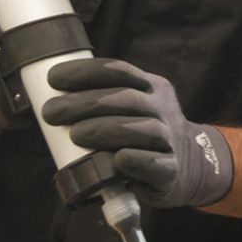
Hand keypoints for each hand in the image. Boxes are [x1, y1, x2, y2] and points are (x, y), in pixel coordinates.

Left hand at [43, 58, 234, 208]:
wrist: (190, 166)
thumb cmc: (145, 136)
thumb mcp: (135, 108)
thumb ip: (105, 101)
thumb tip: (51, 99)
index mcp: (152, 87)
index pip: (119, 71)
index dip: (85, 72)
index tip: (54, 79)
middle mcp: (163, 109)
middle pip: (127, 98)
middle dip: (85, 103)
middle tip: (52, 112)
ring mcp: (170, 140)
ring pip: (143, 129)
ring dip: (106, 130)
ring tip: (75, 135)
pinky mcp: (170, 171)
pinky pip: (155, 164)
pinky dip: (136, 160)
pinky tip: (118, 159)